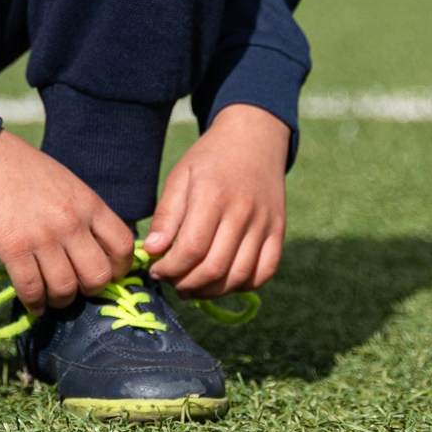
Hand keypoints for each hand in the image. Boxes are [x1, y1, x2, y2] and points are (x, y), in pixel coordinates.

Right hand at [0, 130, 136, 310]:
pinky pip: (32, 289)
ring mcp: (42, 237)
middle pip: (98, 276)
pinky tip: (33, 303)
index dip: (118, 268)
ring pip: (65, 289)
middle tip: (76, 287)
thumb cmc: (23, 168)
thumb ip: (83, 214)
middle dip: (90, 290)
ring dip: (60, 300)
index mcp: (88, 203)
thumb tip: (94, 250)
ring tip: (51, 297)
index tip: (106, 273)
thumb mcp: (66, 184)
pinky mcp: (13, 248)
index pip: (123, 246)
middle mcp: (70, 222)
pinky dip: (35, 304)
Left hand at [141, 104, 288, 297]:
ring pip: (239, 276)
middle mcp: (243, 212)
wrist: (254, 140)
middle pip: (215, 268)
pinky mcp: (279, 232)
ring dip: (211, 291)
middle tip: (172, 282)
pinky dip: (241, 285)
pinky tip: (222, 280)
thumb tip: (153, 251)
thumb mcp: (181, 176)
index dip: (170, 269)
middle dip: (187, 284)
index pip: (191, 248)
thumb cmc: (210, 159)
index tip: (156, 271)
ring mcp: (264, 224)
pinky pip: (264, 273)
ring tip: (192, 286)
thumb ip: (167, 215)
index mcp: (213, 195)